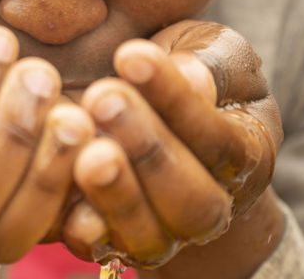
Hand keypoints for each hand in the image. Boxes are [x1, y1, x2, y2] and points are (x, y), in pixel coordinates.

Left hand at [62, 20, 282, 268]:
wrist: (163, 136)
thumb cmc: (194, 79)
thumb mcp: (213, 55)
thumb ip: (210, 63)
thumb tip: (192, 76)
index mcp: (246, 155)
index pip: (217, 136)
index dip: (175, 98)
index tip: (130, 54)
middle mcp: (211, 207)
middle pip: (190, 197)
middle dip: (146, 146)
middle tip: (102, 97)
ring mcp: (163, 235)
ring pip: (149, 235)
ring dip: (115, 191)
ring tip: (84, 145)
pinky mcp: (113, 246)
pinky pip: (98, 249)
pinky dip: (79, 224)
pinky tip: (57, 181)